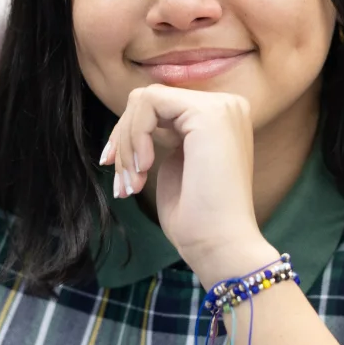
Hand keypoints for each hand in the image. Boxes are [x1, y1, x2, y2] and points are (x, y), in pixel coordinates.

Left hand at [99, 85, 275, 284]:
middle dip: (124, 139)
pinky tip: (145, 168)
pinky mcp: (208, 113)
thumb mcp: (174, 164)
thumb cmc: (197, 219)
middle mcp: (227, 106)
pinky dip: (135, 135)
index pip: (161, 106)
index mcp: (221, 118)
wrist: (219, 245)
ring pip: (145, 100)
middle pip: (149, 99)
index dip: (130, 134)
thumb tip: (129, 119)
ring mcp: (221, 107)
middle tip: (122, 181)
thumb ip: (162, 135)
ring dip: (127, 142)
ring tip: (132, 182)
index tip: (117, 171)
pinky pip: (150, 103)